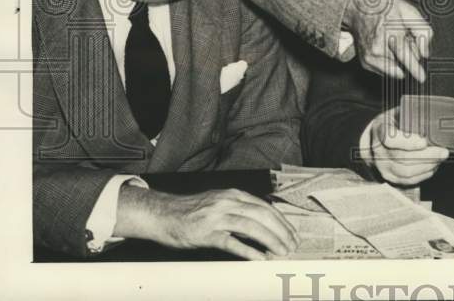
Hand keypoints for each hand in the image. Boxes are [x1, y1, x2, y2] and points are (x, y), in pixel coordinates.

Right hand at [115, 186, 299, 259]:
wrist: (161, 213)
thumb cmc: (191, 211)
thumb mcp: (219, 202)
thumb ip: (239, 209)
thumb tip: (262, 223)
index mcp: (234, 194)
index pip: (266, 207)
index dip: (282, 221)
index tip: (292, 234)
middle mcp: (228, 202)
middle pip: (263, 216)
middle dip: (281, 232)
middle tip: (292, 246)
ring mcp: (217, 217)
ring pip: (252, 227)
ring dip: (270, 240)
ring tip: (281, 252)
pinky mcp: (206, 233)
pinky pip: (231, 242)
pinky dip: (248, 250)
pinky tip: (259, 258)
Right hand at [344, 0, 432, 81]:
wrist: (358, 8)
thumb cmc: (382, 7)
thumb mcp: (408, 10)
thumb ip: (422, 30)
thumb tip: (425, 52)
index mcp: (389, 32)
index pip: (404, 54)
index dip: (415, 68)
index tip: (421, 77)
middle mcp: (377, 47)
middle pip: (403, 61)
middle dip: (409, 53)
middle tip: (404, 37)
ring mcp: (370, 56)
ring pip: (396, 68)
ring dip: (399, 58)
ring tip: (393, 41)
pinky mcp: (366, 62)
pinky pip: (386, 70)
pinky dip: (390, 62)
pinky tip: (387, 47)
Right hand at [369, 109, 448, 185]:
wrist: (378, 139)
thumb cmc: (394, 123)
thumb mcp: (399, 113)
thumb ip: (413, 115)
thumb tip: (436, 117)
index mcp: (380, 130)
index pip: (389, 139)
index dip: (408, 143)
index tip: (424, 141)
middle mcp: (378, 151)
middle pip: (402, 158)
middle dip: (427, 156)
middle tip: (443, 152)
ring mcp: (383, 167)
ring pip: (406, 172)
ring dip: (428, 166)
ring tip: (441, 158)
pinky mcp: (391, 178)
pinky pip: (409, 180)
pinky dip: (424, 174)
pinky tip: (434, 166)